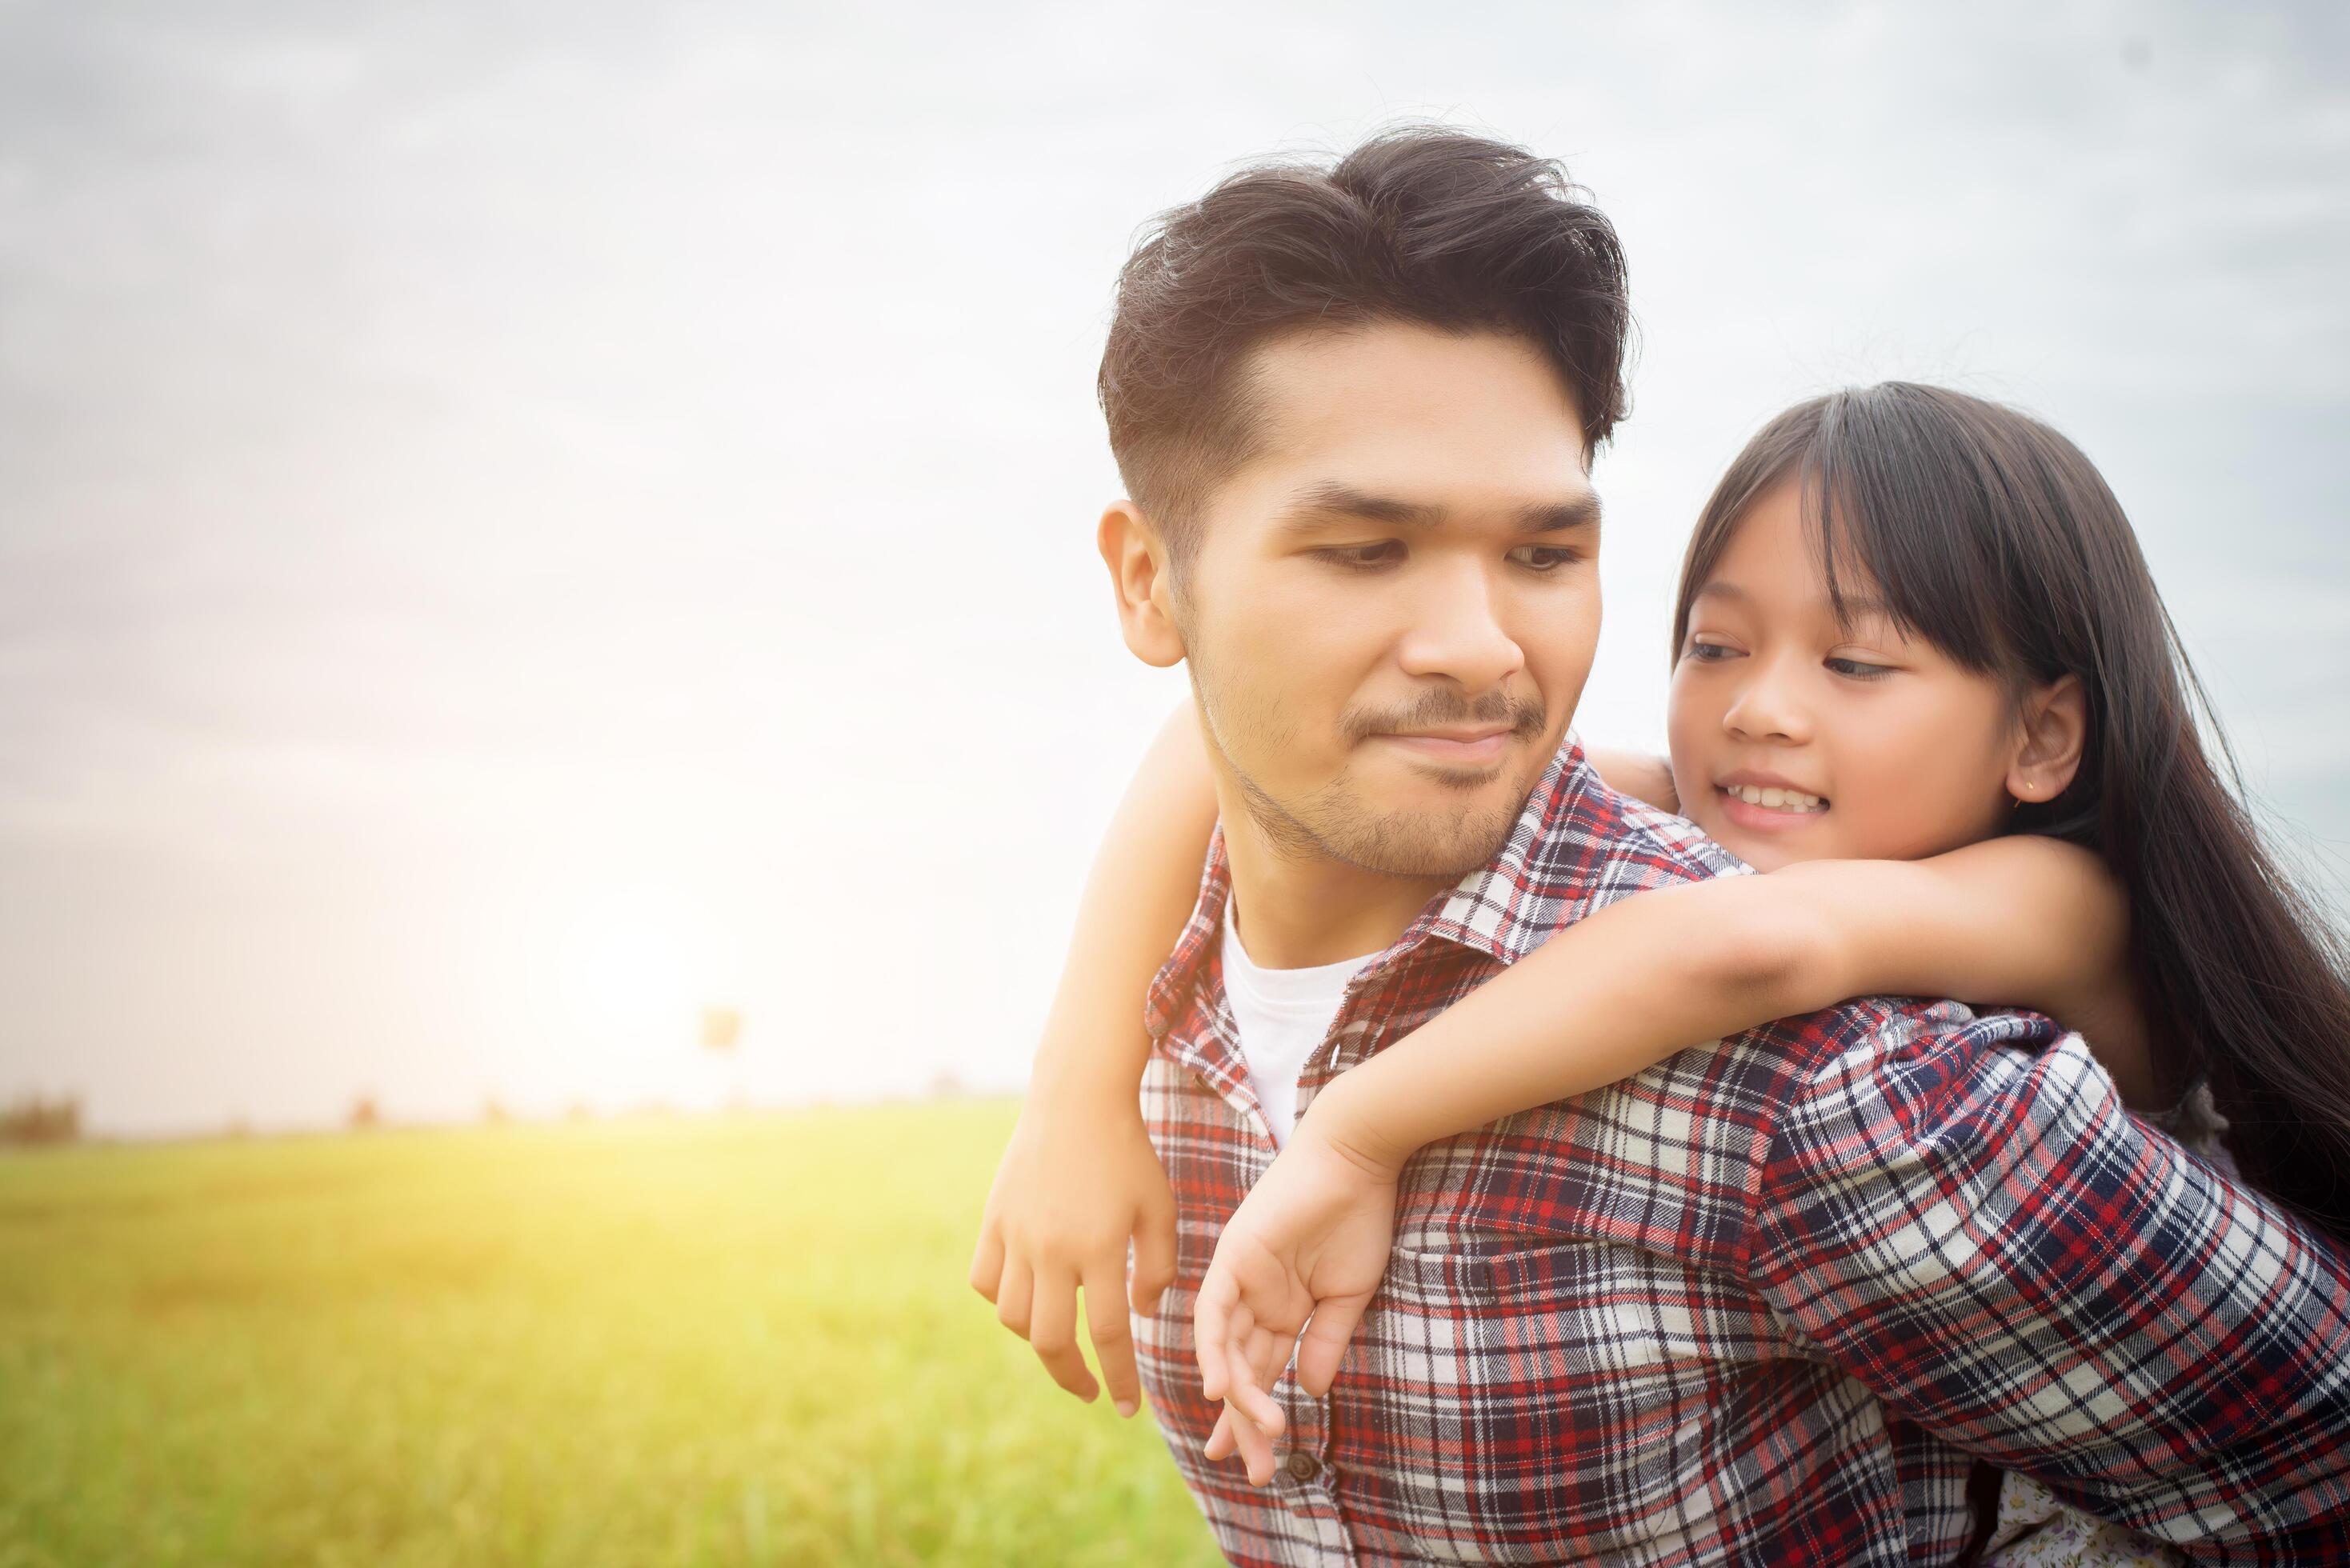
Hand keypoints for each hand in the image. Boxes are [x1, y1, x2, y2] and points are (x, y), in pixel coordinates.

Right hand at [970, 1082, 1177, 1414]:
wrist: (1076, 1098)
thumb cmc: (1129, 1153)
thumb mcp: (1160, 1208)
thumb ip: (1159, 1267)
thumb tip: (1137, 1314)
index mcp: (1101, 1248)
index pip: (1109, 1335)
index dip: (1119, 1377)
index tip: (1126, 1406)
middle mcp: (1052, 1248)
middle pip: (1052, 1340)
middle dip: (1073, 1377)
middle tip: (1090, 1390)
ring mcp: (1016, 1234)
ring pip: (1013, 1316)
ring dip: (1038, 1338)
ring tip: (1062, 1339)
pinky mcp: (992, 1220)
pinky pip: (984, 1280)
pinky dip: (1002, 1298)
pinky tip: (1027, 1296)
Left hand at [1192, 1112, 1401, 1478]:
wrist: (1357, 1160)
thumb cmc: (1358, 1218)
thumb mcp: (1347, 1295)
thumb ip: (1324, 1342)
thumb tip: (1308, 1392)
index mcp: (1279, 1309)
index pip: (1261, 1373)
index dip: (1255, 1418)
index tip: (1257, 1463)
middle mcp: (1252, 1299)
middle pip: (1240, 1372)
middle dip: (1245, 1423)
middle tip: (1255, 1471)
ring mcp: (1239, 1279)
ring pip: (1228, 1351)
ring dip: (1239, 1397)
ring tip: (1257, 1437)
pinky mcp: (1234, 1258)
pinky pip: (1215, 1311)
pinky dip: (1214, 1349)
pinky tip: (1219, 1388)